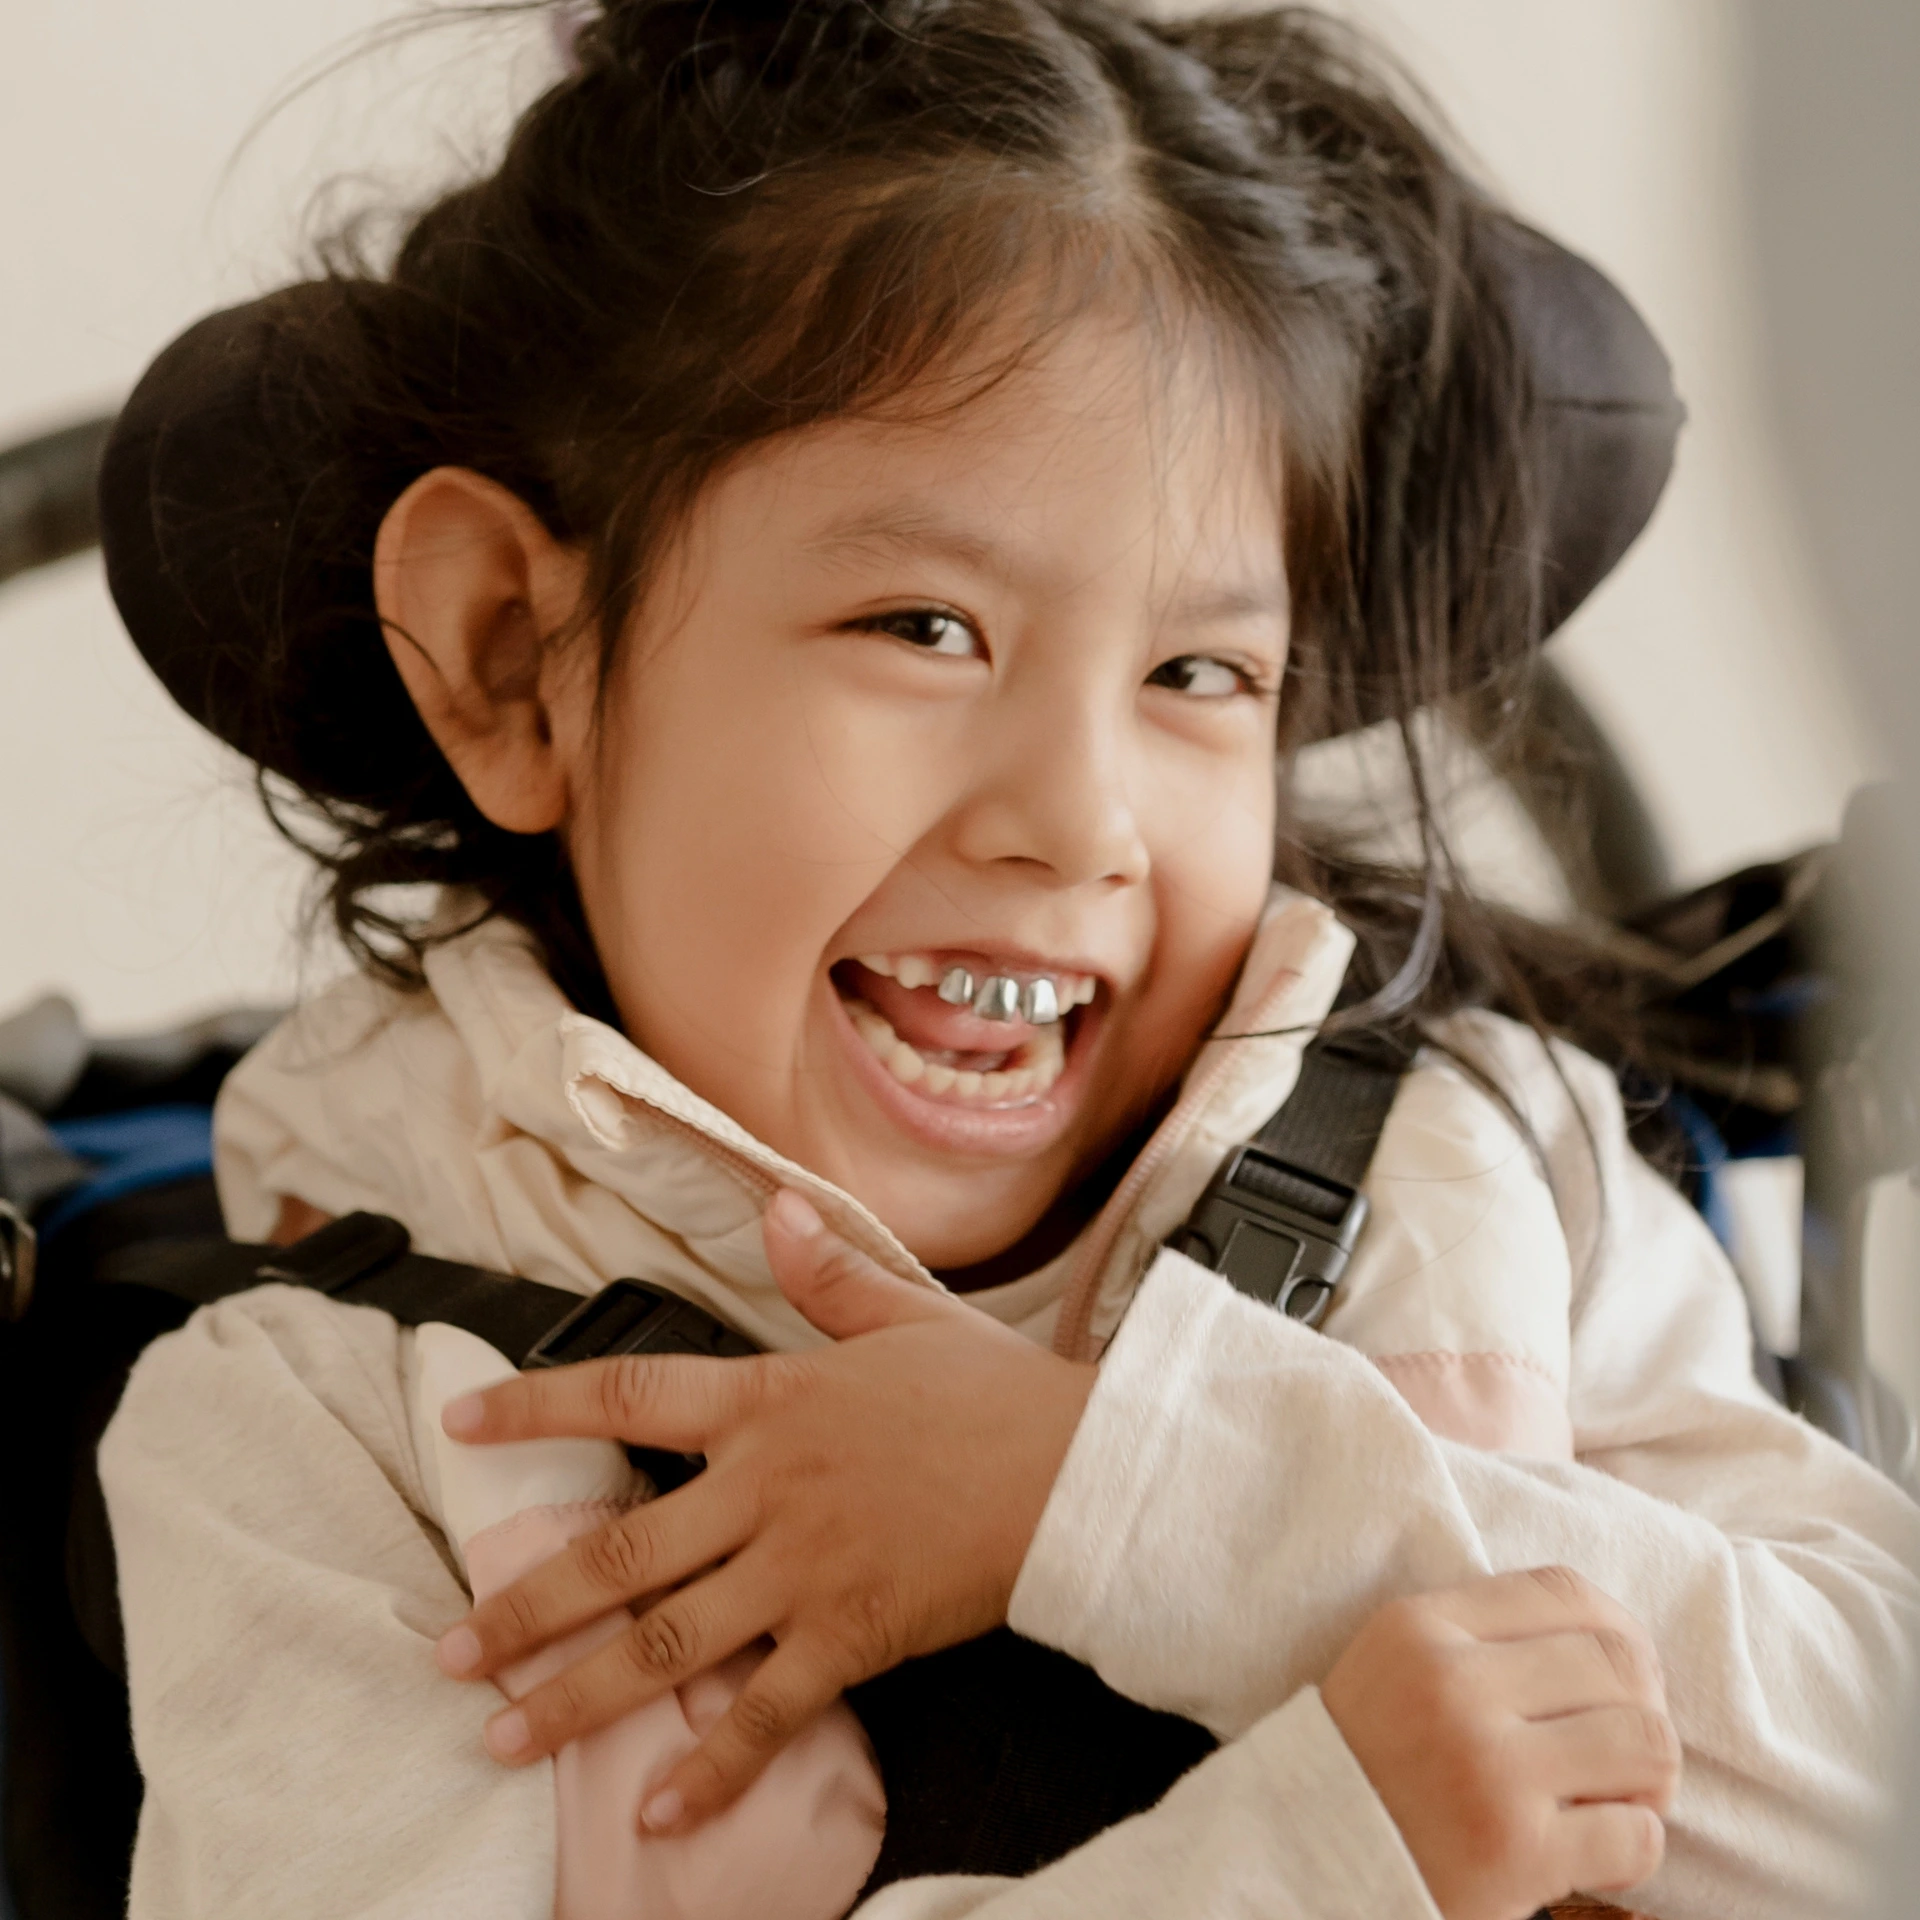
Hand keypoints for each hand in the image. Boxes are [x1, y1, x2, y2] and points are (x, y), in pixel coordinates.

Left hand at [434, 1189, 1094, 1830]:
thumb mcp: (905, 1315)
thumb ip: (826, 1275)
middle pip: (621, 1550)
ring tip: (504, 1734)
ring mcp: (804, 1567)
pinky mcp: (853, 1635)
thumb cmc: (992, 1390)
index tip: (461, 1423)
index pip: (627, 1395)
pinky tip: (658, 1807)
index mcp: (770, 1400)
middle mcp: (767, 1486)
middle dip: (526, 1605)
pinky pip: (766, 1711)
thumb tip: (775, 1211)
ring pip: (668, 1641)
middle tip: (454, 1650)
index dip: (536, 1408)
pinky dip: (711, 1764)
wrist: (1080, 1464)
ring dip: (579, 1694)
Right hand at [1322, 1566, 1677, 1919]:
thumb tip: (1616, 1642)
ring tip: (1617, 1800)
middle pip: (1617, 1663)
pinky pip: (1636, 1833)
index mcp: (1420, 1626)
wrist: (1301, 1861)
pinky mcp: (1515, 1850)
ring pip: (1645, 1741)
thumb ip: (1481, 1638)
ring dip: (1650, 1779)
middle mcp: (1452, 1684)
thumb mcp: (1397, 1665)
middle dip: (1643, 1709)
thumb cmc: (1367, 1765)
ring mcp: (1486, 1767)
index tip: (1624, 1674)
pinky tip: (1598, 1853)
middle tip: (1626, 1752)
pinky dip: (1636, 1846)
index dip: (1619, 1630)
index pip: (1563, 1591)